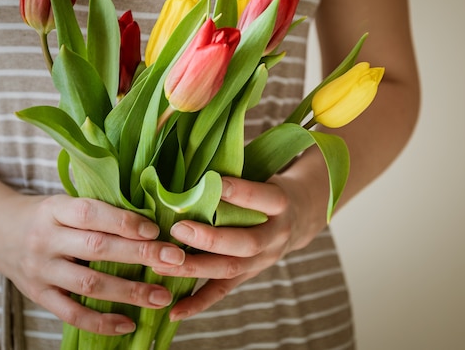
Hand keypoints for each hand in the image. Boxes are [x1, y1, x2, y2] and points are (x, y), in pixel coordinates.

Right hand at [0, 193, 186, 335]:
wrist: (0, 232)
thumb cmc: (47, 215)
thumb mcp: (66, 202)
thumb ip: (100, 211)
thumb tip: (151, 223)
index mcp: (55, 210)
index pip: (91, 214)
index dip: (124, 222)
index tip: (155, 230)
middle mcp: (46, 240)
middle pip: (97, 248)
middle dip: (140, 255)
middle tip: (175, 260)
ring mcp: (41, 270)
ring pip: (89, 284)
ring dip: (129, 292)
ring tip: (162, 297)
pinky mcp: (39, 296)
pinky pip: (71, 313)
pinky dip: (101, 322)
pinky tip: (129, 323)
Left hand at [151, 174, 328, 320]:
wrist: (302, 216)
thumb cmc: (271, 188)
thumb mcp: (266, 172)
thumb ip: (238, 169)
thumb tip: (195, 154)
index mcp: (281, 203)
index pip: (262, 198)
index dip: (240, 192)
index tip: (213, 182)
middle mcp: (275, 235)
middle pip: (245, 242)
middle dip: (210, 239)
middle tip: (178, 229)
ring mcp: (263, 259)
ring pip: (230, 269)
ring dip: (195, 268)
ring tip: (163, 264)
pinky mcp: (249, 274)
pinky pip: (223, 292)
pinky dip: (198, 303)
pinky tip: (174, 310)